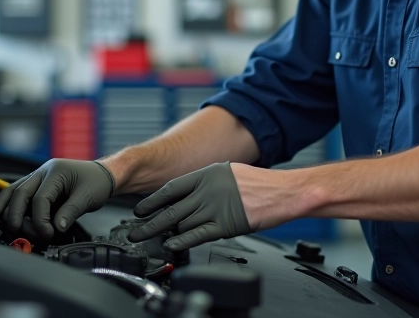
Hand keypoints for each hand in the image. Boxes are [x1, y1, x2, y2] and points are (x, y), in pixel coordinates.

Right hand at [0, 159, 114, 237]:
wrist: (103, 175)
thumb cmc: (97, 182)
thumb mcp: (88, 197)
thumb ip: (71, 212)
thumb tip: (56, 227)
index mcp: (56, 172)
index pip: (40, 198)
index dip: (41, 219)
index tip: (48, 233)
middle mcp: (43, 172)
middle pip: (21, 192)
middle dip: (16, 213)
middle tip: (17, 230)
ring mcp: (38, 177)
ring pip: (15, 190)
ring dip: (8, 207)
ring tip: (6, 223)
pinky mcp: (38, 185)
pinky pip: (19, 192)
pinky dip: (9, 202)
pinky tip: (0, 211)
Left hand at [127, 162, 254, 250]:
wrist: (283, 191)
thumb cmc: (260, 183)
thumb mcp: (229, 172)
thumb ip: (207, 182)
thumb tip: (191, 193)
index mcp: (206, 174)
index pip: (171, 189)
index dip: (152, 201)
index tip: (140, 209)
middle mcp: (207, 191)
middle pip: (171, 209)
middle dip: (150, 222)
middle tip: (135, 230)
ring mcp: (215, 209)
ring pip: (181, 223)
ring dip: (165, 233)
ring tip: (152, 240)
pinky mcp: (224, 226)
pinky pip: (197, 235)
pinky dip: (181, 241)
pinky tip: (171, 245)